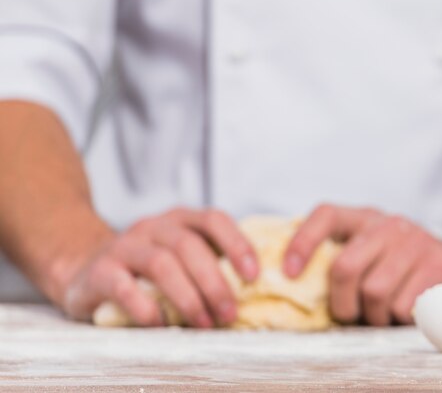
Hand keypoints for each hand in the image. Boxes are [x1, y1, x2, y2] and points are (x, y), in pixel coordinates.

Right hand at [61, 208, 258, 327]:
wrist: (84, 268)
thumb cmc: (146, 269)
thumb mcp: (179, 257)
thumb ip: (208, 265)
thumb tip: (250, 295)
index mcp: (180, 219)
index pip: (214, 219)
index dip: (237, 244)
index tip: (254, 275)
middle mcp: (154, 226)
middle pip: (190, 246)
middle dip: (214, 282)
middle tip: (229, 314)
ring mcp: (124, 245)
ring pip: (162, 264)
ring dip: (187, 297)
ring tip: (203, 323)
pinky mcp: (100, 271)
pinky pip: (125, 288)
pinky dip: (147, 309)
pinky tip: (161, 325)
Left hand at [285, 204, 441, 325]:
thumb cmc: (410, 274)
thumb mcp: (378, 256)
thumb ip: (347, 263)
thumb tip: (295, 286)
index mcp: (369, 219)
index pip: (327, 214)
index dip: (303, 241)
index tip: (288, 273)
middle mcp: (392, 224)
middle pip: (344, 267)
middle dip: (342, 303)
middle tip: (352, 316)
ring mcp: (419, 243)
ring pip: (374, 292)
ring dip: (376, 316)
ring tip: (387, 314)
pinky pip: (403, 306)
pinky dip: (402, 320)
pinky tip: (412, 313)